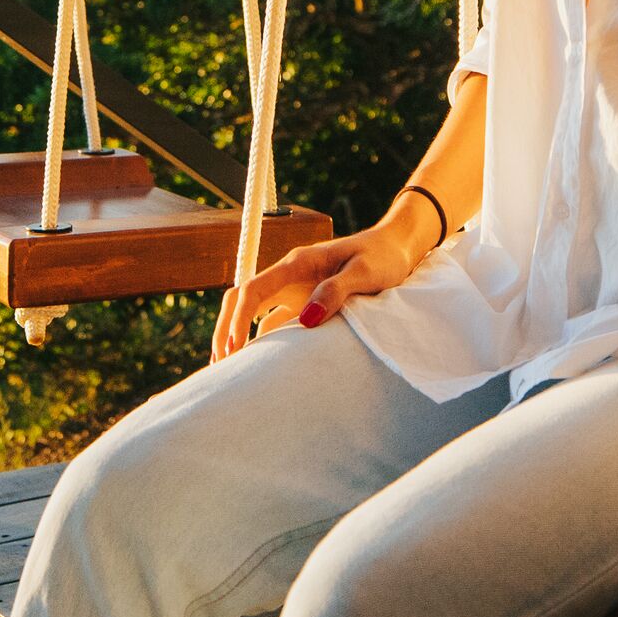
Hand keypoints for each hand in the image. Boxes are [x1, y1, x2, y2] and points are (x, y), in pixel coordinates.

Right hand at [214, 201, 432, 356]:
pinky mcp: (304, 301)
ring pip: (254, 311)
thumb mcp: (365, 273)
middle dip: (226, 329)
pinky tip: (260, 362)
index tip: (233, 347)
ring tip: (231, 369)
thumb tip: (305, 321)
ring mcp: (295, 289)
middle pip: (242, 299)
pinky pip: (274, 321)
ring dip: (239, 336)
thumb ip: (336, 292)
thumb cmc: (383, 256)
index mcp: (297, 263)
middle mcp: (289, 276)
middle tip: (220, 365)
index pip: (253, 289)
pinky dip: (262, 339)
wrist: (397, 247)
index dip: (237, 318)